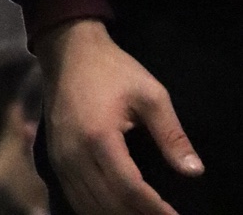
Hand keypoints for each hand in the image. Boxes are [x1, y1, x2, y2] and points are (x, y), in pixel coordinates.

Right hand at [38, 18, 202, 214]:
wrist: (68, 49)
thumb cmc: (111, 69)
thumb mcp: (149, 93)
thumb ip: (171, 134)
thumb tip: (194, 170)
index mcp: (99, 136)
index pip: (130, 188)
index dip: (154, 209)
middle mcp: (75, 153)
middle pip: (109, 204)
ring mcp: (60, 157)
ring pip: (89, 205)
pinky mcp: (54, 158)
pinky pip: (75, 196)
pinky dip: (96, 210)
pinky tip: (116, 210)